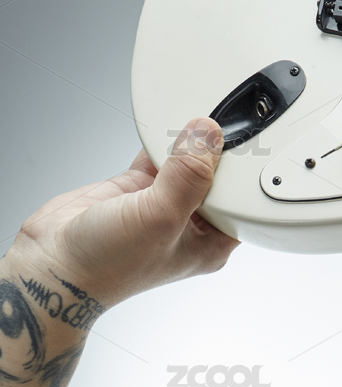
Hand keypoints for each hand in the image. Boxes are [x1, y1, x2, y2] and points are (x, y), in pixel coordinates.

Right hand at [9, 118, 238, 307]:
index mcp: (209, 243)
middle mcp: (189, 225)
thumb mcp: (161, 217)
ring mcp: (161, 205)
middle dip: (214, 154)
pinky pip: (156, 157)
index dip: (242, 176)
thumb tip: (207, 135)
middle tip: (215, 124)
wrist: (54, 266)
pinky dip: (158, 142)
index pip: (240, 203)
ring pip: (185, 164)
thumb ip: (189, 175)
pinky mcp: (135, 190)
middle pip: (216, 180)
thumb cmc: (109, 264)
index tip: (241, 145)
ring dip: (186, 143)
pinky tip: (163, 128)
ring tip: (191, 120)